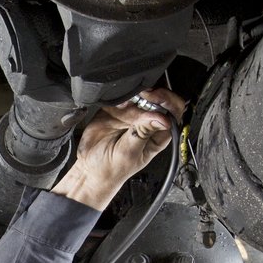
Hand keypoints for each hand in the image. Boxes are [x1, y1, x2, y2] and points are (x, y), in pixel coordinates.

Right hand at [52, 88, 186, 210]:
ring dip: (135, 94)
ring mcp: (131, 114)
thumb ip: (143, 133)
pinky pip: (121, 96)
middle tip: (144, 94)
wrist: (90, 169)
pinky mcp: (115, 109)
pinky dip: (120, 96)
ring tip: (125, 104)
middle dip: (153, 93)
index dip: (167, 101)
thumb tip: (162, 118)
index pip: (172, 112)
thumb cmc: (113, 168)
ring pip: (140, 94)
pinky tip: (117, 105)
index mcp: (158, 134)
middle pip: (159, 99)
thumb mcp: (130, 153)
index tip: (156, 99)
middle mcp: (146, 122)